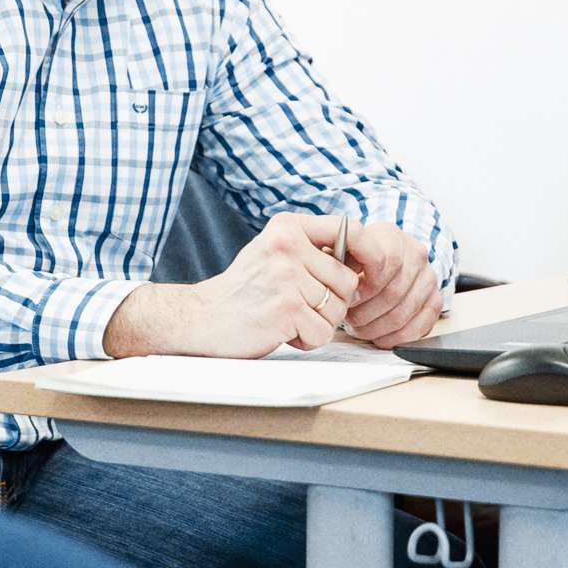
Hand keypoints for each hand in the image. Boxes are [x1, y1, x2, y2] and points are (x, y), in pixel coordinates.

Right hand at [104, 212, 362, 357]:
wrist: (201, 317)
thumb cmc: (244, 290)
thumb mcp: (274, 252)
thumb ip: (312, 249)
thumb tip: (363, 258)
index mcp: (288, 227)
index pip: (350, 230)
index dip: (366, 255)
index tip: (360, 276)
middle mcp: (288, 245)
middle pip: (348, 281)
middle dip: (332, 302)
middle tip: (301, 307)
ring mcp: (287, 276)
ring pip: (338, 310)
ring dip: (317, 323)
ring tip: (287, 318)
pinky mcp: (286, 308)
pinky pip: (323, 333)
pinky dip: (307, 340)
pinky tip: (283, 331)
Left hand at [340, 222, 442, 348]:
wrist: (381, 263)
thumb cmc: (356, 261)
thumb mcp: (342, 252)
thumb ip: (339, 260)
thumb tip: (339, 278)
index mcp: (392, 237)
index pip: (388, 261)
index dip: (366, 286)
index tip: (349, 298)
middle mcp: (416, 255)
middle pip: (394, 292)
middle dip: (366, 313)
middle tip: (349, 320)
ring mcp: (428, 278)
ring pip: (403, 313)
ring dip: (376, 328)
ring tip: (359, 328)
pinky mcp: (435, 300)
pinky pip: (418, 327)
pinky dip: (395, 338)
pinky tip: (378, 336)